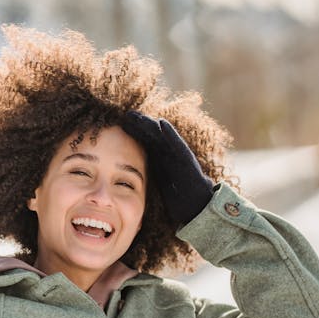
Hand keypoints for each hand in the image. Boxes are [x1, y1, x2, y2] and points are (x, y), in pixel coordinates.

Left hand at [120, 112, 214, 228]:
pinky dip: (170, 134)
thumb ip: (149, 173)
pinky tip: (162, 124)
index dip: (135, 131)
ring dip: (151, 125)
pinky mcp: (186, 158)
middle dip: (140, 124)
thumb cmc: (177, 196)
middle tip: (127, 114)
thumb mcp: (158, 182)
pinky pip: (176, 144)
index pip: (146, 141)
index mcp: (160, 158)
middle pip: (152, 135)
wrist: (196, 203)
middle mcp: (168, 153)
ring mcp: (177, 154)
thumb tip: (126, 178)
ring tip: (139, 115)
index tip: (122, 123)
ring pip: (162, 136)